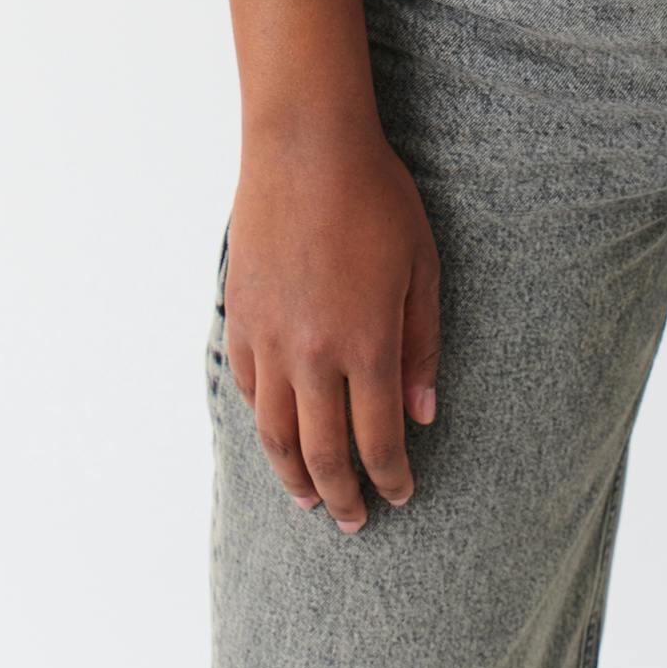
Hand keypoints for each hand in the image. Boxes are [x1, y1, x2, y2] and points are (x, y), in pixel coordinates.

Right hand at [223, 123, 441, 531]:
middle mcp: (314, 354)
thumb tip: (424, 413)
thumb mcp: (422, 266)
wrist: (306, 146)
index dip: (390, 478)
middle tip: (354, 521)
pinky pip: (251, 388)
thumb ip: (422, 344)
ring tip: (310, 498)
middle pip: (324, 453)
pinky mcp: (242, 318)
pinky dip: (265, 420)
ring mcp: (271, 339)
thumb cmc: (376, 197)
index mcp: (367, 344)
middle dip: (344, 495)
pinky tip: (279, 431)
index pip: (379, 439)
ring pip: (277, 434)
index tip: (399, 497)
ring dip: (294, 475)